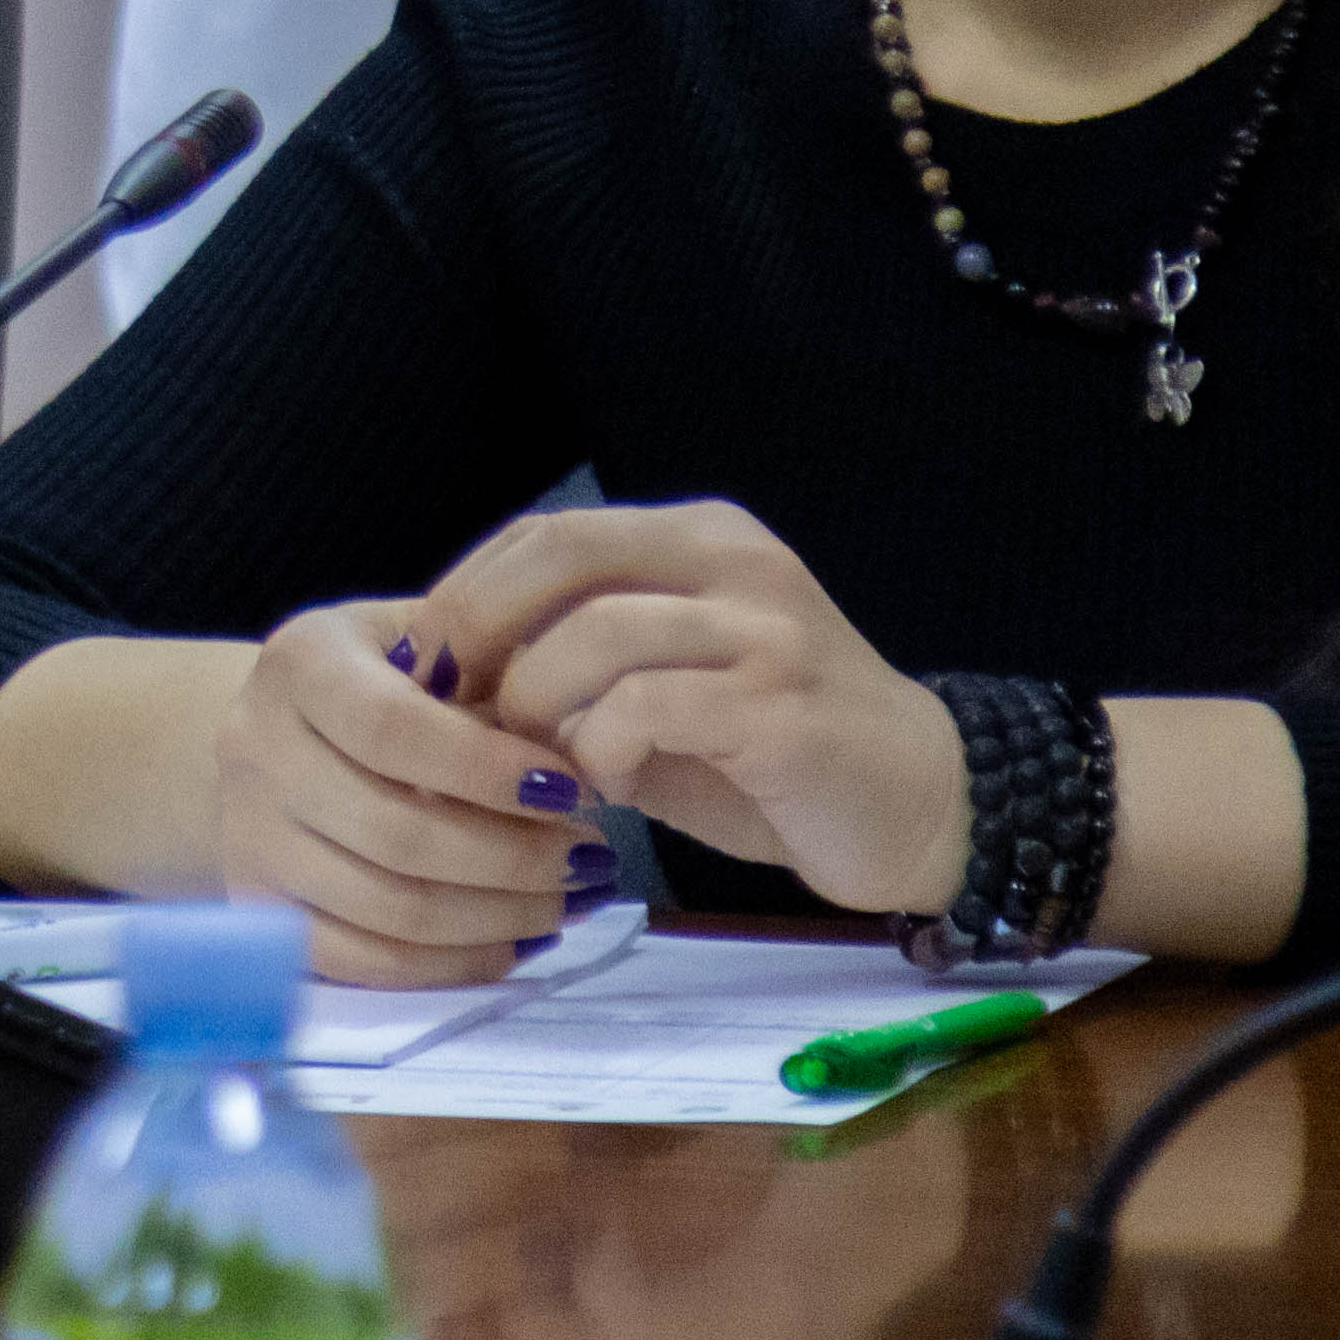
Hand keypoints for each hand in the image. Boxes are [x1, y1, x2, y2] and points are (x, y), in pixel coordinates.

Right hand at [205, 599, 610, 985]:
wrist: (284, 726)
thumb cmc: (390, 675)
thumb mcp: (438, 641)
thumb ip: (495, 677)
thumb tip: (575, 755)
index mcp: (301, 662)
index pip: (391, 729)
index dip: (488, 770)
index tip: (573, 790)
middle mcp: (253, 746)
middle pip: (392, 832)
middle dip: (512, 857)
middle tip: (588, 858)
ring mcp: (246, 834)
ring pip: (384, 909)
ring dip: (495, 917)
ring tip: (565, 901)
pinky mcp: (256, 904)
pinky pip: (359, 961)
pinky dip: (449, 964)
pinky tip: (513, 941)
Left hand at [418, 499, 969, 919]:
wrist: (919, 807)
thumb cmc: (770, 756)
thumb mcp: (663, 693)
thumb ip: (577, 669)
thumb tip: (452, 686)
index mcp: (699, 540)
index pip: (548, 533)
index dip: (466, 591)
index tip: (420, 665)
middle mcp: (732, 562)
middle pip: (561, 553)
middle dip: (476, 628)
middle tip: (441, 705)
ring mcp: (762, 628)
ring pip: (594, 631)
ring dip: (535, 704)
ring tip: (535, 764)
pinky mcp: (779, 706)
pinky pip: (645, 708)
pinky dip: (597, 749)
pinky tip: (606, 787)